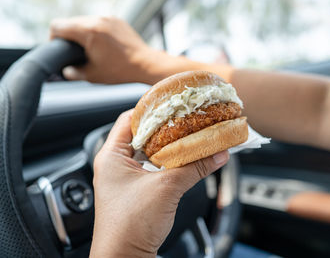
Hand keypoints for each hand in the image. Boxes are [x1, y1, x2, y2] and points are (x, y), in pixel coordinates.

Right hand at [50, 16, 165, 83]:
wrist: (145, 64)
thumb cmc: (120, 71)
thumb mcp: (92, 75)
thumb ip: (73, 73)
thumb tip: (65, 71)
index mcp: (88, 32)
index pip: (57, 25)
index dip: (53, 37)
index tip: (59, 48)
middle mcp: (98, 20)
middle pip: (71, 21)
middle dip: (68, 35)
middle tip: (74, 51)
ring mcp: (108, 18)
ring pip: (85, 20)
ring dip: (82, 32)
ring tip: (89, 48)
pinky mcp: (117, 20)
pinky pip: (99, 21)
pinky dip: (96, 30)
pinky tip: (101, 44)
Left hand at [90, 110, 229, 256]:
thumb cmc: (130, 225)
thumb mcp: (166, 188)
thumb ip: (194, 167)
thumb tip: (218, 152)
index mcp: (111, 155)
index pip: (130, 118)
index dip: (152, 108)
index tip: (173, 103)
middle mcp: (115, 164)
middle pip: (142, 134)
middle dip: (165, 127)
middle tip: (186, 119)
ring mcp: (124, 179)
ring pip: (149, 152)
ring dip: (169, 146)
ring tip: (189, 136)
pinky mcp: (135, 191)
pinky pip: (153, 168)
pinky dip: (169, 162)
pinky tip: (185, 160)